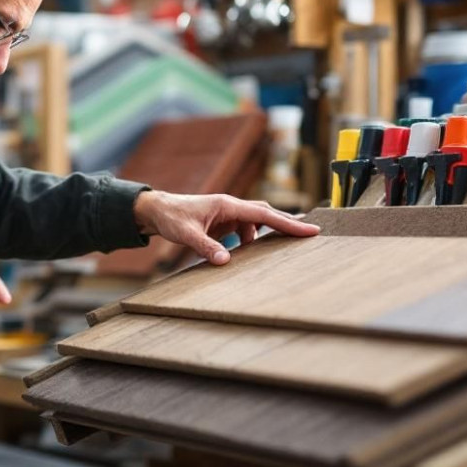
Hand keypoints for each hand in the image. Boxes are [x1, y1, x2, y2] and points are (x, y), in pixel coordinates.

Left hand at [133, 192, 319, 264]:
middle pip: (267, 214)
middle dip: (287, 225)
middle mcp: (231, 207)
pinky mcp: (223, 222)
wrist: (156, 210)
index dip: (288, 223)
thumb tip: (225, 261)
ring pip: (257, 223)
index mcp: (227, 205)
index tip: (310, 229)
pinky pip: (244, 230)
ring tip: (281, 249)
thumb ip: (205, 246)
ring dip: (266, 235)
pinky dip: (250, 240)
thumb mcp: (186, 234)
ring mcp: (228, 214)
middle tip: (310, 235)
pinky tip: (247, 252)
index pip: (265, 214)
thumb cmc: (171, 217)